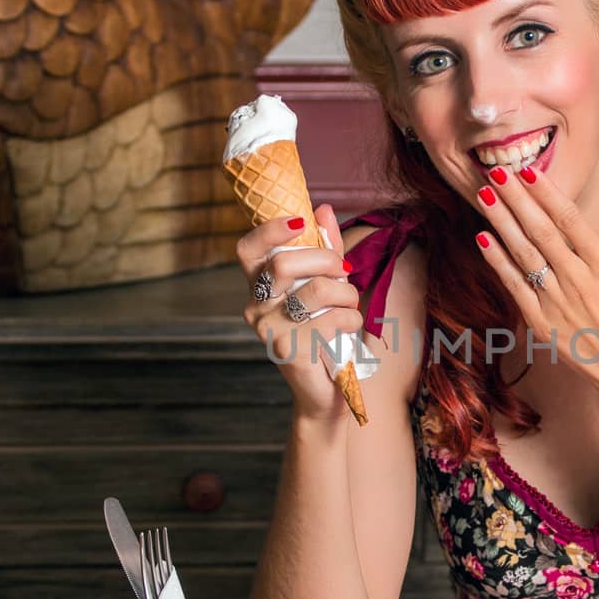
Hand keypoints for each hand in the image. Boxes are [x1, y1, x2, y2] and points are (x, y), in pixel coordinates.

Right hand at [237, 205, 364, 422]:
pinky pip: (331, 319)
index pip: (248, 250)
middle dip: (326, 260)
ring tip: (350, 306)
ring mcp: (268, 330)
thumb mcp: (325, 286)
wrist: (324, 390)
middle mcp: (255, 307)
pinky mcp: (287, 350)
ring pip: (316, 290)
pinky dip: (351, 319)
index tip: (300, 222)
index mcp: (259, 287)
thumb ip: (323, 248)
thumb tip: (322, 208)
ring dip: (347, 295)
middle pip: (285, 263)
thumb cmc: (323, 332)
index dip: (270, 230)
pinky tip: (348, 329)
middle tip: (345, 271)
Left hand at [473, 165, 598, 411]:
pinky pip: (515, 287)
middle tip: (495, 170)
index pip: (570, 220)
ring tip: (484, 194)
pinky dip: (498, 262)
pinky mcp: (542, 325)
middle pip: (540, 231)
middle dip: (516, 198)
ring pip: (523, 254)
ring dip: (501, 223)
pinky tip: (483, 239)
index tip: (528, 169)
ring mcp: (557, 304)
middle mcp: (577, 282)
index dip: (546, 193)